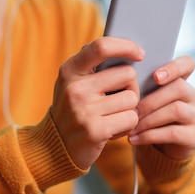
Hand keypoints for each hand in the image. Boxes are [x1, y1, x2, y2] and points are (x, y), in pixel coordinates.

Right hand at [50, 37, 144, 168]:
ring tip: (111, 117)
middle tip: (118, 100)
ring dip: (129, 110)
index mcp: (70, 70)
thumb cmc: (73, 110)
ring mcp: (84, 109)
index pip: (101, 47)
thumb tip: (129, 50)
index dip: (126, 46)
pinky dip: (127, 125)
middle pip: (128, 74)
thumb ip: (92, 65)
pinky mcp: (95, 130)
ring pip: (132, 98)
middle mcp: (75, 87)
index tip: (140, 54)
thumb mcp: (72, 82)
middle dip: (131, 87)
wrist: (54, 147)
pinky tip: (112, 129)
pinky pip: (131, 119)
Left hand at [128, 55, 194, 159]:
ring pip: (177, 110)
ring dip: (149, 119)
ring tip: (131, 127)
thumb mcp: (142, 98)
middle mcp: (192, 95)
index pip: (187, 63)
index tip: (155, 76)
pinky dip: (150, 136)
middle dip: (152, 100)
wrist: (159, 147)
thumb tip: (120, 76)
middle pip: (179, 88)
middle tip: (132, 110)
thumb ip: (138, 85)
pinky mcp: (194, 135)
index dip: (174, 67)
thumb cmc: (146, 115)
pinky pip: (173, 132)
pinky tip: (134, 139)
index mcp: (180, 80)